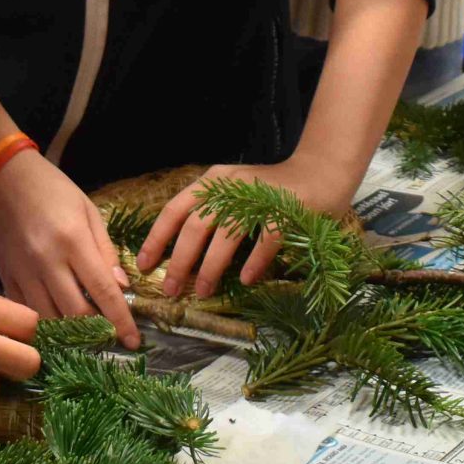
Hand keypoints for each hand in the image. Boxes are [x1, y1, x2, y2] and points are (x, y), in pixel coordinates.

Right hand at [0, 151, 140, 345]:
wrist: (0, 175)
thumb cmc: (51, 188)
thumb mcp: (88, 210)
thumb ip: (105, 250)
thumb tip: (122, 286)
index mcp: (73, 241)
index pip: (103, 292)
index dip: (121, 320)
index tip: (132, 342)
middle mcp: (46, 261)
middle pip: (75, 313)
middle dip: (96, 329)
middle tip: (109, 334)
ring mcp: (22, 271)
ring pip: (48, 318)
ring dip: (69, 331)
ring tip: (84, 332)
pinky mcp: (4, 275)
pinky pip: (24, 310)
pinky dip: (42, 321)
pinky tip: (56, 321)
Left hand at [137, 156, 355, 301]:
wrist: (319, 172)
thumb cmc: (270, 191)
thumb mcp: (232, 194)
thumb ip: (209, 215)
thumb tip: (180, 256)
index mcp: (213, 182)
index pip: (175, 209)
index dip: (157, 238)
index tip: (143, 265)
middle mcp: (231, 186)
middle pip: (196, 225)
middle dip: (180, 261)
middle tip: (170, 288)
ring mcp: (258, 196)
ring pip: (227, 233)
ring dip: (211, 266)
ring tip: (202, 291)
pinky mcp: (286, 209)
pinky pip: (266, 238)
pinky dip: (254, 260)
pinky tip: (245, 279)